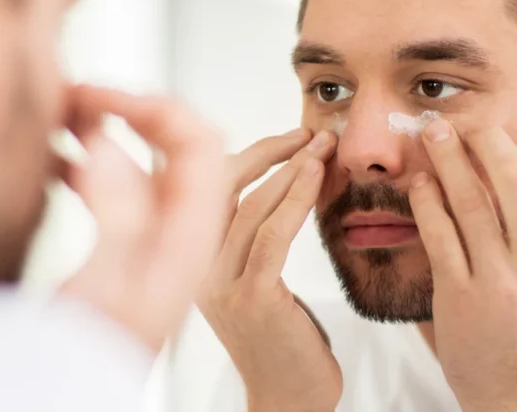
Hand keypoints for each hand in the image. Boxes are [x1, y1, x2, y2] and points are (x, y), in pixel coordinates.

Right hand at [58, 86, 228, 353]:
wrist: (78, 404)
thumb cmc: (91, 363)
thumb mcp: (103, 286)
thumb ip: (115, 212)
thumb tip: (111, 140)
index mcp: (189, 236)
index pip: (199, 143)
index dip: (156, 105)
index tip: (100, 92)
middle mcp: (180, 232)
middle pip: (178, 146)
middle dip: (132, 110)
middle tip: (75, 93)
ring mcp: (155, 242)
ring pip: (142, 165)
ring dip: (105, 132)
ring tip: (57, 112)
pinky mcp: (127, 253)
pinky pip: (116, 191)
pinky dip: (85, 163)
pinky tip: (47, 157)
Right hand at [198, 129, 342, 411]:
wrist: (289, 402)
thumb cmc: (284, 343)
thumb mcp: (260, 283)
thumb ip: (257, 242)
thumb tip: (283, 185)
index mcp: (193, 261)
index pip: (208, 190)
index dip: (249, 156)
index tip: (289, 137)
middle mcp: (196, 269)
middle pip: (220, 187)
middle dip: (267, 151)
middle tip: (308, 131)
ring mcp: (220, 285)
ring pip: (250, 206)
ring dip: (290, 167)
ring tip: (322, 144)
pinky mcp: (251, 299)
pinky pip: (274, 235)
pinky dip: (296, 197)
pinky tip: (317, 175)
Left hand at [409, 123, 516, 411]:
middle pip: (512, 178)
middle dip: (486, 139)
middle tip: (468, 124)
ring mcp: (497, 281)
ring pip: (469, 202)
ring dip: (447, 159)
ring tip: (432, 134)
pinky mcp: (458, 298)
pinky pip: (438, 236)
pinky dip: (426, 203)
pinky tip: (420, 184)